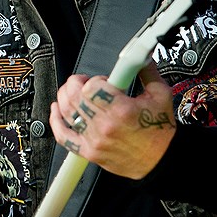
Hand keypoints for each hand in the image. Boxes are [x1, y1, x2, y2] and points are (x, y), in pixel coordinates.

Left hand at [48, 64, 175, 179]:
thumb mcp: (160, 95)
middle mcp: (105, 125)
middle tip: (86, 83)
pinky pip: (63, 136)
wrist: (160, 161)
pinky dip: (55, 121)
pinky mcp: (88, 151)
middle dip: (76, 83)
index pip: (92, 86)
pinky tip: (57, 109)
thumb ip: (147, 71)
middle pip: (74, 96)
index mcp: (121, 110)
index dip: (95, 79)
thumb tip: (141, 55)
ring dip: (64, 96)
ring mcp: (94, 139)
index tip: (104, 81)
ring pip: (66, 112)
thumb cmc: (160, 132)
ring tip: (72, 91)